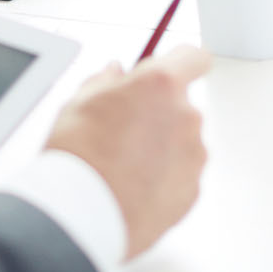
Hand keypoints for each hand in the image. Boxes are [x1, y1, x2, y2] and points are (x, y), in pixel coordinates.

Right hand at [45, 44, 209, 258]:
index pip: (193, 57)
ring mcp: (193, 157)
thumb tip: (114, 75)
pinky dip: (163, 174)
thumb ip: (105, 81)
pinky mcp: (192, 191)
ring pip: (181, 139)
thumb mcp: (78, 101)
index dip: (182, 61)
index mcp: (160, 85)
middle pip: (180, 102)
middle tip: (122, 126)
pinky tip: (132, 182)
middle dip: (157, 110)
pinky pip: (181, 172)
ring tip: (122, 161)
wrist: (83, 214)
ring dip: (161, 144)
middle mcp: (185, 117)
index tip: (174, 67)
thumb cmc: (80, 156)